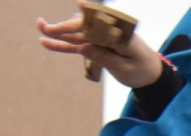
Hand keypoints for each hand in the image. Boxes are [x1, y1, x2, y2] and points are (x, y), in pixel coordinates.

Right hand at [37, 1, 161, 87]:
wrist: (149, 74)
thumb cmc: (141, 70)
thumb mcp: (126, 69)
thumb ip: (106, 58)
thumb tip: (84, 48)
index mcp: (121, 34)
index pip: (103, 25)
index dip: (90, 15)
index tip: (81, 5)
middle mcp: (108, 32)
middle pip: (84, 26)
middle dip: (65, 27)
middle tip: (46, 26)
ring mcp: (100, 38)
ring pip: (77, 34)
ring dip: (58, 32)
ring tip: (40, 27)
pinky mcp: (95, 46)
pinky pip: (77, 45)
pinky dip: (63, 45)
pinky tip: (46, 42)